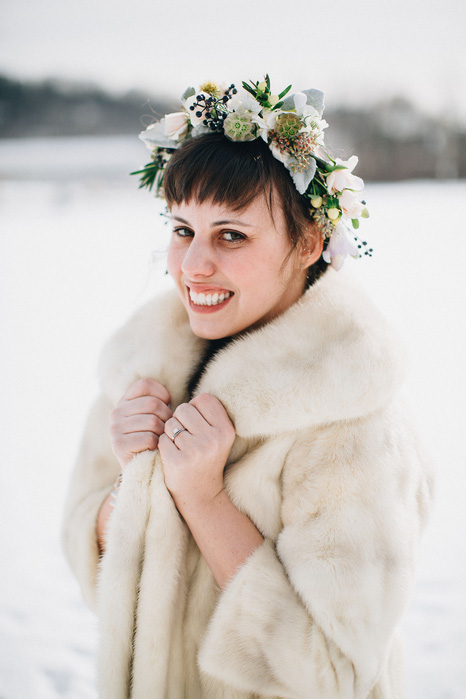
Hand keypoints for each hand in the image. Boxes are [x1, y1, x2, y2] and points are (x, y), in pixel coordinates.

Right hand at [110, 378, 171, 468]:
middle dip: (167, 417)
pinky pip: (148, 438)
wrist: (146, 468)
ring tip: (161, 439)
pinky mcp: (119, 445)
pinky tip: (154, 448)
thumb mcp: (156, 415)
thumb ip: (158, 401)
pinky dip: (157, 445)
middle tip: (167, 428)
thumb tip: (170, 397)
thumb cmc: (156, 438)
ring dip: (163, 432)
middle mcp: (116, 412)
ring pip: (152, 421)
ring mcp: (115, 428)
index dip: (162, 394)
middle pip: (152, 403)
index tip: (167, 407)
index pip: (145, 385)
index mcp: (125, 400)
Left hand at [158, 393, 235, 510]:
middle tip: (187, 438)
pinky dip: (163, 445)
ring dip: (170, 433)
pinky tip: (173, 456)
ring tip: (181, 447)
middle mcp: (213, 439)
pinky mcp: (177, 461)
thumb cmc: (206, 457)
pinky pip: (161, 439)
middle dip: (180, 420)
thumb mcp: (218, 436)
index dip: (195, 408)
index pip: (204, 399)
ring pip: (170, 423)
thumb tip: (188, 395)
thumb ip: (208, 414)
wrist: (201, 494)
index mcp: (226, 429)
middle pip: (184, 409)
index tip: (197, 423)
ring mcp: (195, 451)